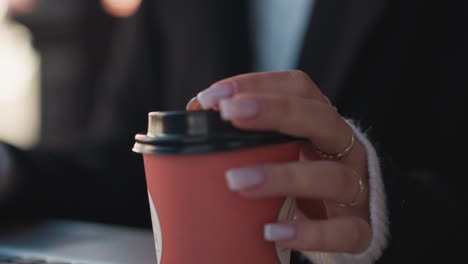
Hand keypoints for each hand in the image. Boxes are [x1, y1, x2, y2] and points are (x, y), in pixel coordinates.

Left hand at [187, 70, 370, 252]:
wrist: (342, 221)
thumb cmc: (299, 179)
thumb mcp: (277, 151)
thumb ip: (244, 136)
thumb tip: (194, 116)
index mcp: (319, 124)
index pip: (298, 88)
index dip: (257, 84)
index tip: (213, 97)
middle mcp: (342, 148)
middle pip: (321, 118)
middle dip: (277, 111)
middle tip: (230, 115)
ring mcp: (355, 188)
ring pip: (332, 176)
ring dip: (283, 176)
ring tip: (237, 181)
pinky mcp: (358, 227)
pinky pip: (346, 231)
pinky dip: (312, 233)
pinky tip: (274, 232)